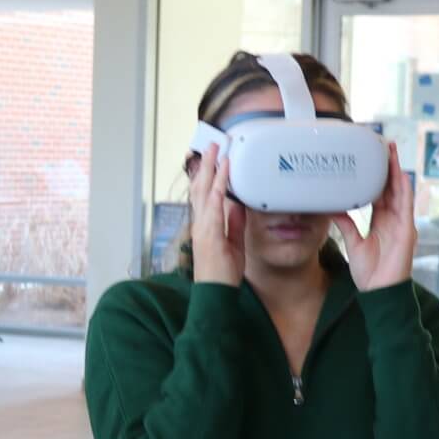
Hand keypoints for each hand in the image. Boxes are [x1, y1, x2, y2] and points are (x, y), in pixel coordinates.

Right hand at [188, 147, 243, 287]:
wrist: (215, 293)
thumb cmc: (222, 273)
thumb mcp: (233, 242)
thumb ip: (234, 222)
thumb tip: (238, 203)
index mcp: (205, 226)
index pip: (203, 194)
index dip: (208, 175)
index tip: (213, 158)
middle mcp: (200, 224)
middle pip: (200, 187)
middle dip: (207, 165)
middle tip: (212, 145)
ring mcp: (203, 228)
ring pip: (204, 191)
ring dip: (212, 169)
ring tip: (217, 151)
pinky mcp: (209, 234)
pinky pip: (214, 205)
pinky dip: (218, 187)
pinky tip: (224, 174)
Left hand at [343, 140, 416, 292]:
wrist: (379, 292)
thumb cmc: (370, 272)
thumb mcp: (354, 242)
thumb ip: (347, 224)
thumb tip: (333, 208)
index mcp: (381, 221)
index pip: (380, 191)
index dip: (377, 174)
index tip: (371, 157)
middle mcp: (393, 219)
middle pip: (392, 186)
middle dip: (389, 165)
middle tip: (382, 144)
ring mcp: (402, 224)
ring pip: (400, 191)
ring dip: (397, 171)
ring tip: (391, 152)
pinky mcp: (407, 231)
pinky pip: (406, 206)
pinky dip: (404, 190)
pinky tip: (400, 176)